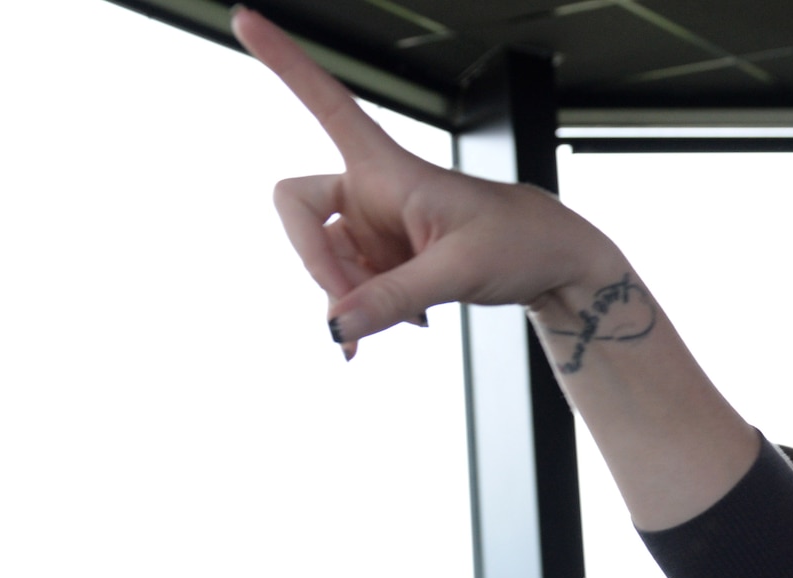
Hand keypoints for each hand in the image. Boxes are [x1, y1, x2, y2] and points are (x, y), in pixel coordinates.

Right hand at [232, 9, 625, 350]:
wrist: (549, 263)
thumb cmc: (517, 241)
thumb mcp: (458, 270)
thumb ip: (393, 298)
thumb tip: (335, 327)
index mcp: (387, 166)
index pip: (325, 102)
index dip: (285, 63)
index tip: (243, 18)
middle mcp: (368, 192)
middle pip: (298, 211)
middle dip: (318, 262)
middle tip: (353, 305)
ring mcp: (370, 230)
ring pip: (324, 264)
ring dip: (351, 298)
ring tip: (410, 317)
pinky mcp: (379, 262)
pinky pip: (347, 291)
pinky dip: (361, 315)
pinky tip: (392, 331)